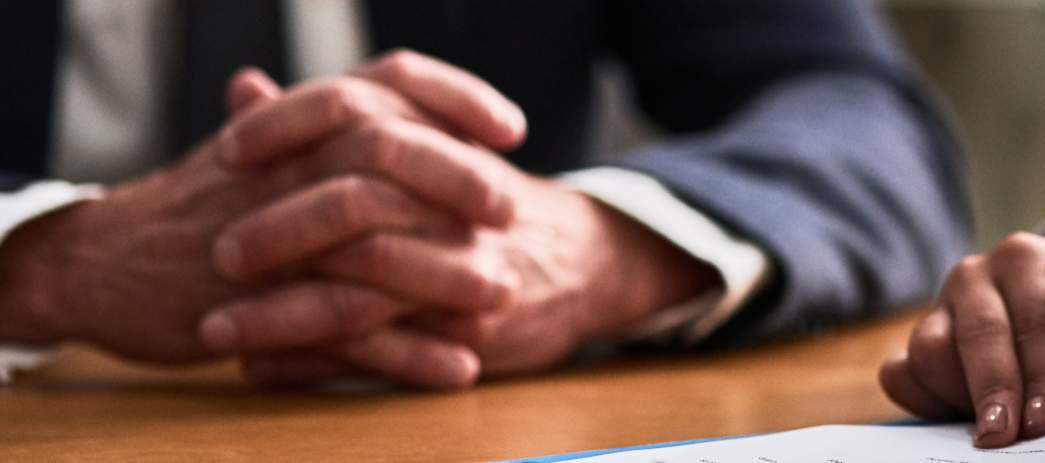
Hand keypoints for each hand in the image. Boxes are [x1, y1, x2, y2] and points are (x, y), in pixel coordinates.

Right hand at [0, 54, 523, 363]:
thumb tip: (393, 91)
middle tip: (512, 209)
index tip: (510, 128)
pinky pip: (348, 333)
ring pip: (372, 248)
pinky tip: (458, 368)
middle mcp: (286, 172)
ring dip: (447, 274)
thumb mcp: (262, 149)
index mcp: (297, 128)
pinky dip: (408, 354)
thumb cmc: (197, 203)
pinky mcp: (261, 309)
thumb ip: (326, 122)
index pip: (386, 84)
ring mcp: (273, 240)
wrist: (105, 262)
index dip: (455, 99)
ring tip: (504, 294)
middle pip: (387, 155)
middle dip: (459, 180)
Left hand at [204, 52, 719, 387]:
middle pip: (355, 205)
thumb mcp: (422, 146)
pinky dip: (312, 363)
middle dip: (278, 232)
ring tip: (217, 328)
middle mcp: (456, 205)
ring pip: (361, 292)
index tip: (225, 153)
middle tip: (221, 253)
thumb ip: (332, 121)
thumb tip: (242, 89)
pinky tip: (262, 366)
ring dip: (280, 313)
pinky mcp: (471, 335)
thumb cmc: (479, 204)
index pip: (355, 112)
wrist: (587, 260)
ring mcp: (465, 272)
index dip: (284, 130)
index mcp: (439, 143)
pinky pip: (380, 355)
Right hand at [878, 233, 1044, 447]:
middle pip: (979, 335)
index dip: (1041, 370)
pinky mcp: (918, 336)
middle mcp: (978, 275)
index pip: (1034, 317)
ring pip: (930, 351)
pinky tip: (958, 417)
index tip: (1043, 418)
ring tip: (994, 425)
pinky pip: (900, 373)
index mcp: (1029, 261)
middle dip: (994, 389)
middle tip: (1004, 434)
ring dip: (960, 395)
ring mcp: (942, 304)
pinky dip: (925, 402)